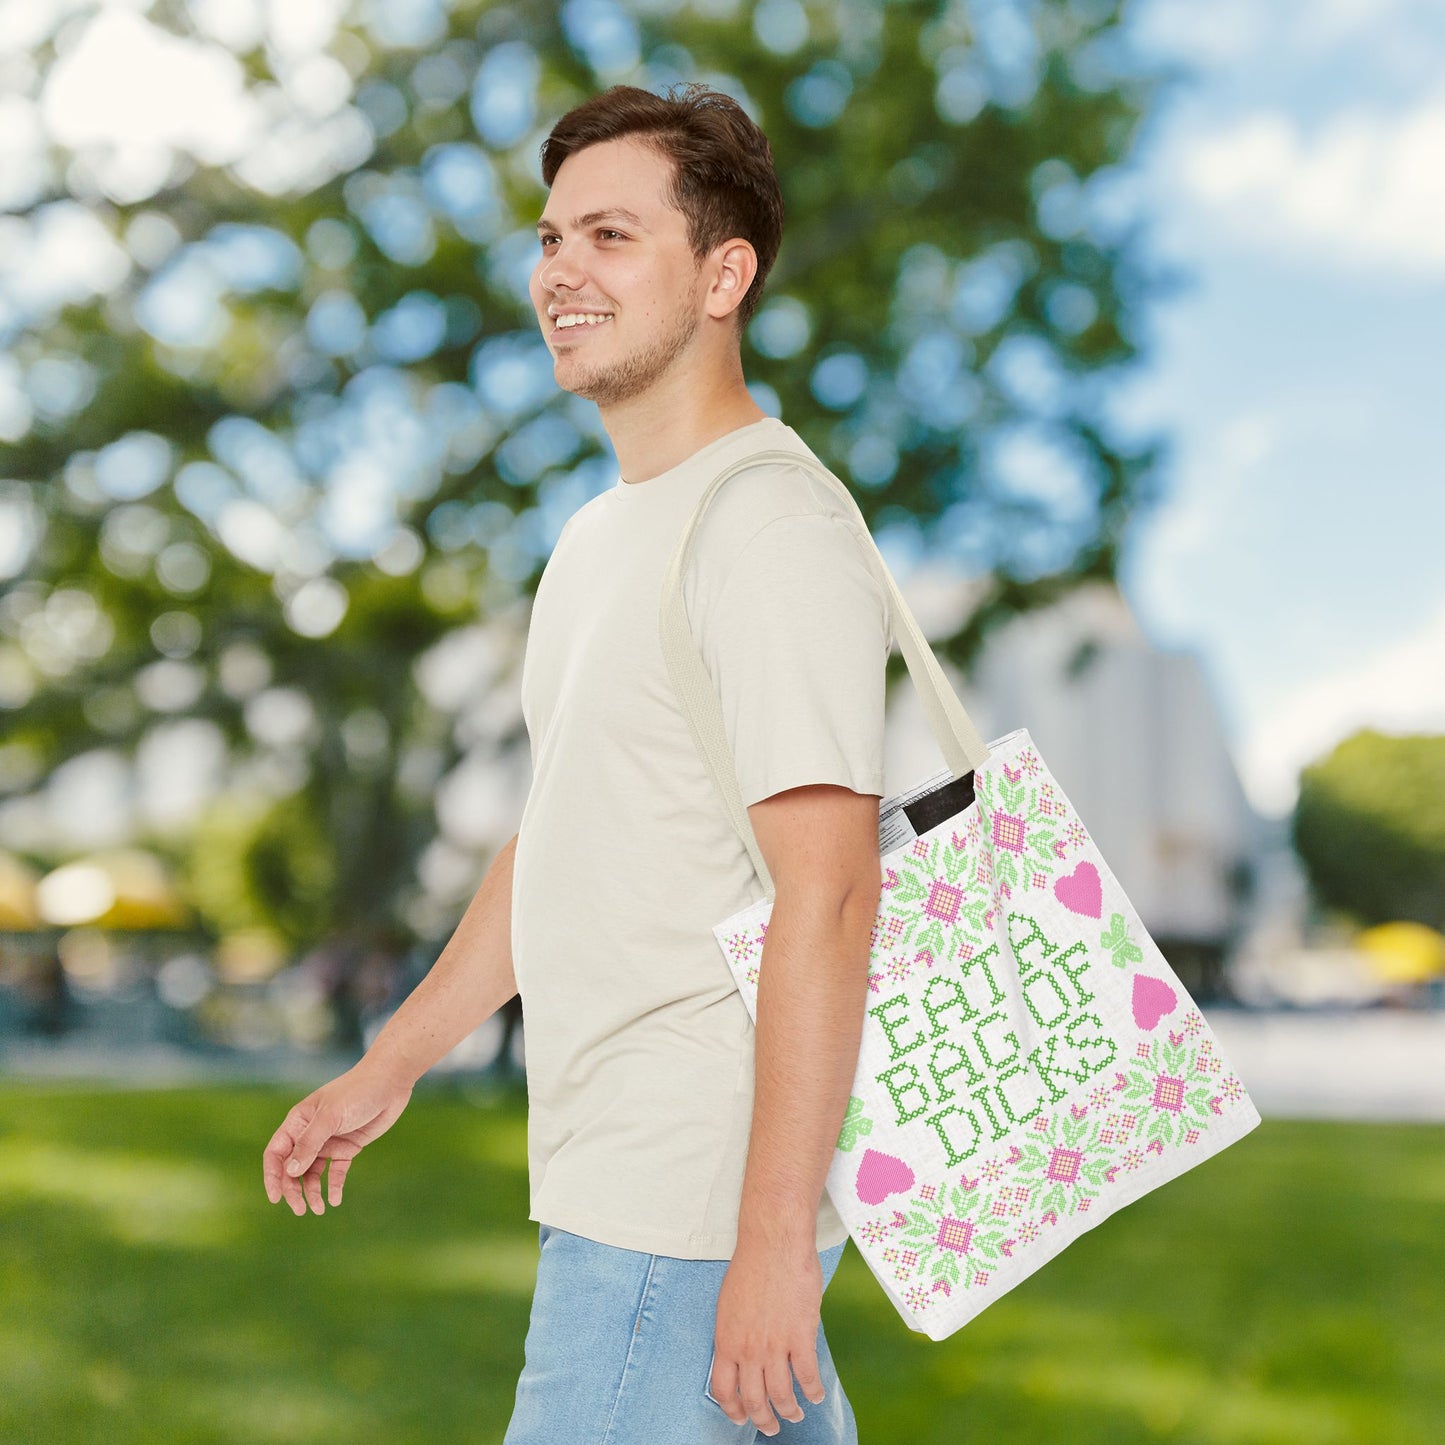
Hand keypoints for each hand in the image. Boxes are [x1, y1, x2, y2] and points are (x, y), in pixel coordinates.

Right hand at [261, 1058, 413, 1216]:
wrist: (390, 1081)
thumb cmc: (357, 1091)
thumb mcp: (330, 1116)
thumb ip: (310, 1143)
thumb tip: (290, 1171)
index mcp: (298, 1122)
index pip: (276, 1153)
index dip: (273, 1176)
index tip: (276, 1198)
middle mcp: (310, 1133)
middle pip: (293, 1167)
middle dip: (294, 1189)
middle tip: (301, 1210)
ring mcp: (329, 1141)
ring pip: (313, 1173)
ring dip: (313, 1191)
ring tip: (320, 1209)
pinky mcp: (348, 1147)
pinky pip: (336, 1171)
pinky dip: (334, 1186)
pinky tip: (335, 1200)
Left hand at [709, 1238, 826, 1437]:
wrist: (774, 1243)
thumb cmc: (751, 1266)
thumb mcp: (729, 1305)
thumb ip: (734, 1334)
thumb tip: (741, 1355)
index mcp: (726, 1340)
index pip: (724, 1391)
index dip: (733, 1410)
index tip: (741, 1417)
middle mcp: (748, 1350)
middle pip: (754, 1400)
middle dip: (764, 1420)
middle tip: (771, 1426)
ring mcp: (775, 1346)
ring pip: (782, 1395)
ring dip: (789, 1411)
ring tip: (795, 1414)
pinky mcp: (800, 1337)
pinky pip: (808, 1376)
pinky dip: (813, 1391)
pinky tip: (815, 1395)